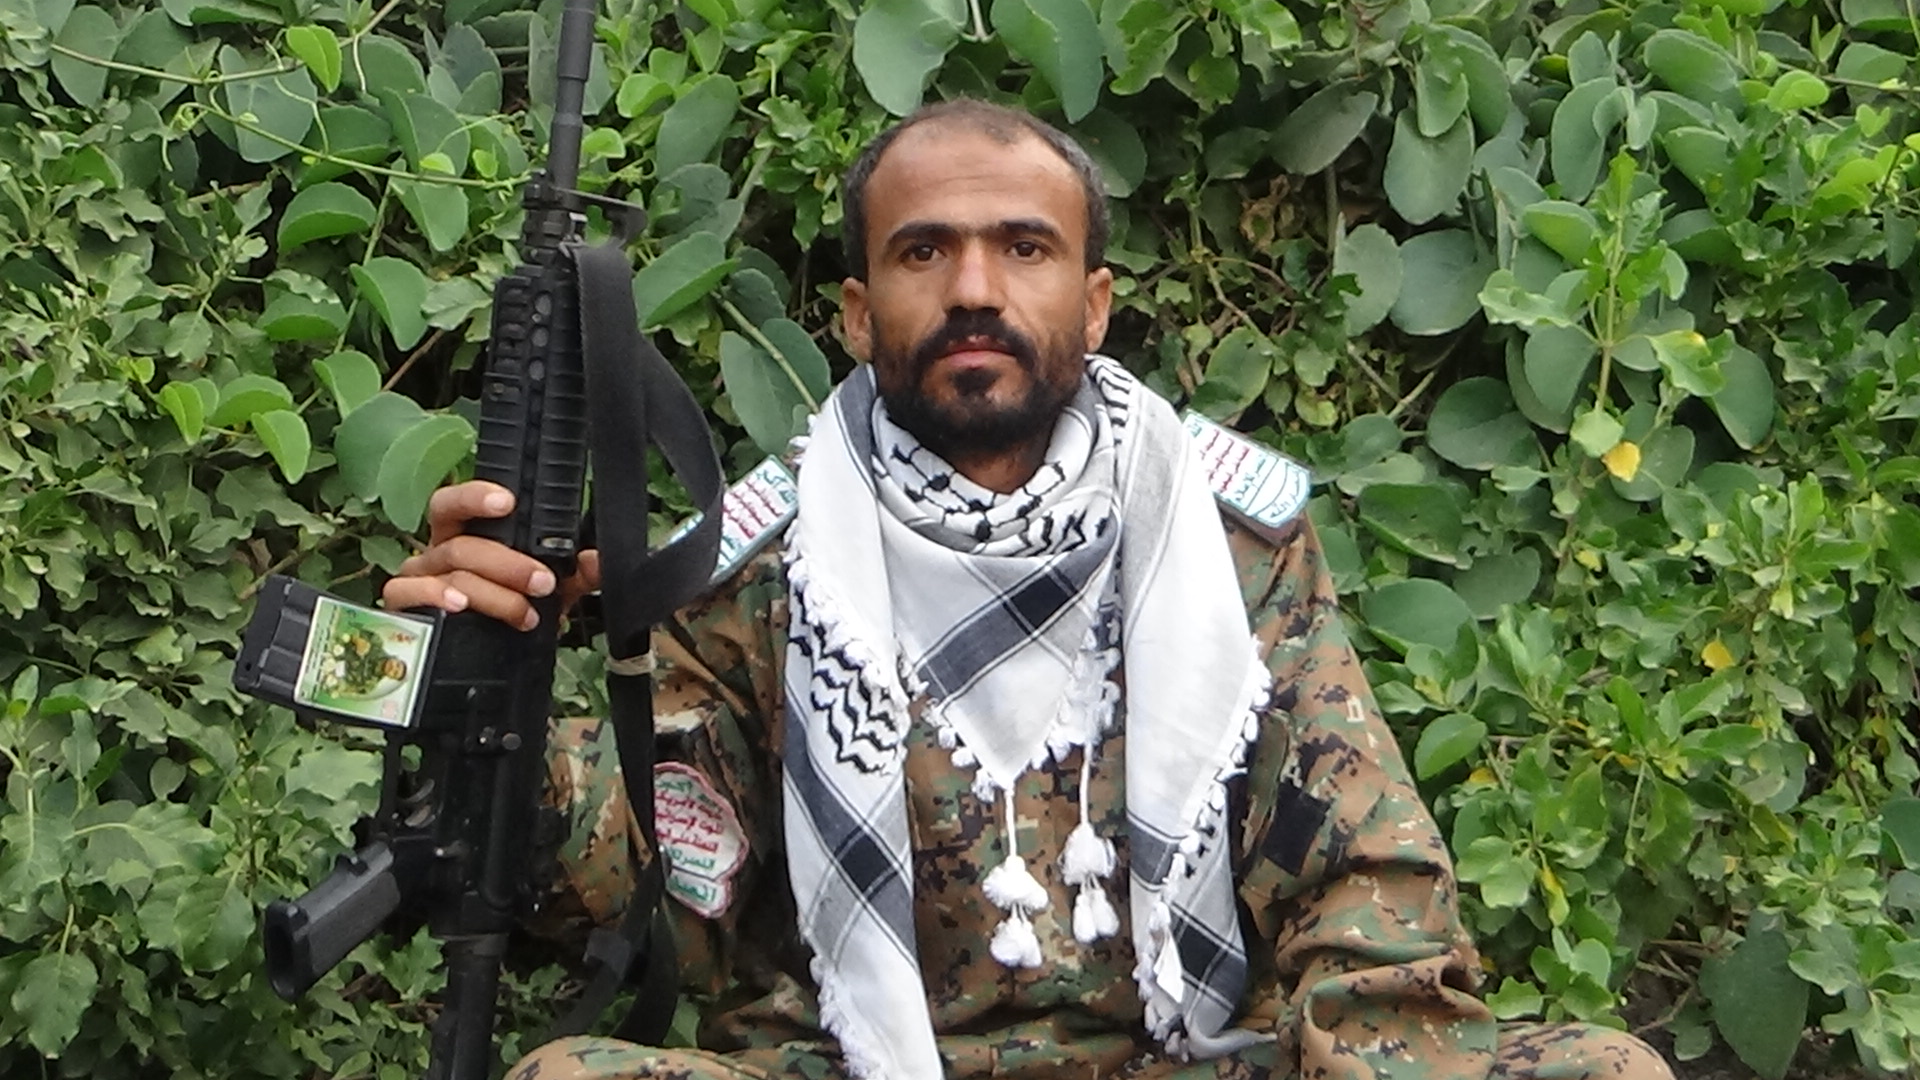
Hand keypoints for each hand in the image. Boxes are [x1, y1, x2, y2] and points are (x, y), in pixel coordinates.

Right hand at [381, 481, 601, 629]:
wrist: (482, 664)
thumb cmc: (506, 613)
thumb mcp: (546, 593)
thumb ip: (574, 575)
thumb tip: (595, 561)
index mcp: (463, 538)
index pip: (456, 504)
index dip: (475, 497)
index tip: (508, 502)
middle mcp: (435, 554)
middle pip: (461, 544)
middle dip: (508, 563)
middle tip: (543, 582)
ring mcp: (416, 580)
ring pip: (451, 574)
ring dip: (493, 593)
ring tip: (524, 612)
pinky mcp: (401, 609)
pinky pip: (409, 595)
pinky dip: (436, 598)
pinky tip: (460, 607)